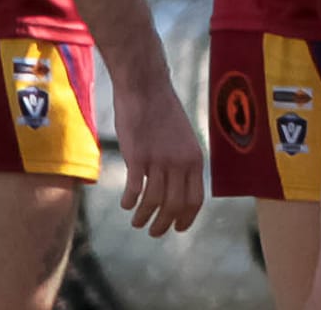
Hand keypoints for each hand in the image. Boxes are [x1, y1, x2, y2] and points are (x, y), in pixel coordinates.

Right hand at [115, 72, 204, 235]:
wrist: (146, 87)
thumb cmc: (162, 112)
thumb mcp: (183, 138)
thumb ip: (182, 162)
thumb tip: (178, 186)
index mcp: (195, 158)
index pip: (195, 199)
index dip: (186, 218)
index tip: (178, 229)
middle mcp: (180, 162)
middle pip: (174, 206)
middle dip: (164, 225)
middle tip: (153, 232)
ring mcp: (159, 159)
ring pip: (154, 202)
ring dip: (144, 217)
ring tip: (137, 222)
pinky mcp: (137, 156)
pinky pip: (134, 189)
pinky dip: (129, 201)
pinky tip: (126, 204)